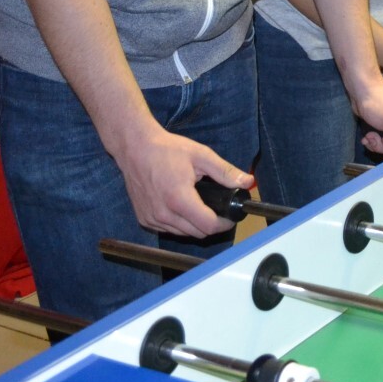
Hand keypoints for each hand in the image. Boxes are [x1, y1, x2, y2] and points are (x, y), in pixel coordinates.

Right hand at [113, 124, 252, 237]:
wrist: (134, 148)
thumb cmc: (166, 149)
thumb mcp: (201, 155)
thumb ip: (225, 171)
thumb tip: (247, 181)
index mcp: (179, 199)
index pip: (208, 226)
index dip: (224, 224)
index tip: (229, 217)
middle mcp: (163, 214)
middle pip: (197, 233)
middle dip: (211, 225)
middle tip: (218, 210)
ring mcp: (151, 219)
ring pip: (182, 234)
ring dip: (195, 226)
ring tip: (201, 207)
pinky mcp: (144, 219)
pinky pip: (168, 230)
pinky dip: (178, 224)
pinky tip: (182, 208)